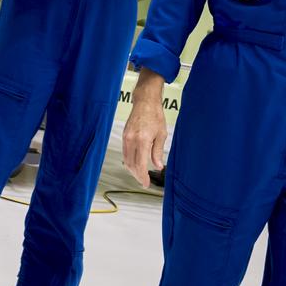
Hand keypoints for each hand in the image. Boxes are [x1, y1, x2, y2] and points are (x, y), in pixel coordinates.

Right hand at [122, 70, 167, 185]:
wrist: (145, 102)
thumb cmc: (155, 115)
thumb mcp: (161, 134)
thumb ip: (158, 152)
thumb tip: (158, 166)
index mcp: (142, 140)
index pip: (140, 164)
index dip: (142, 177)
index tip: (146, 183)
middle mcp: (131, 139)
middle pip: (131, 164)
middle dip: (137, 175)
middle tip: (144, 181)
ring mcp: (126, 137)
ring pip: (126, 159)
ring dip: (132, 169)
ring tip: (140, 174)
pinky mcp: (124, 135)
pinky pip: (124, 152)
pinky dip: (129, 161)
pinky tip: (135, 164)